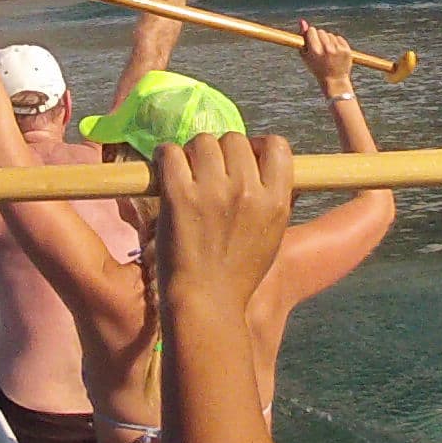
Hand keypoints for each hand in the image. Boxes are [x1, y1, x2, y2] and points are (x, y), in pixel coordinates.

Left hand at [153, 130, 296, 313]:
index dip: (257, 146)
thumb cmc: (238, 275)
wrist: (207, 303)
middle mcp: (247, 191)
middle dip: (219, 152)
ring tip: (186, 176)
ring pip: (202, 142)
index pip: (276, 145)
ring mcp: (213, 192)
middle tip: (207, 174)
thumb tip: (268, 168)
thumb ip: (273, 200)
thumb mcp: (272, 235)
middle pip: (234, 139)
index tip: (243, 160)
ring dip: (191, 154)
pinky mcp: (180, 196)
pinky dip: (165, 158)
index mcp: (275, 201)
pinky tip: (165, 174)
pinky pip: (170, 152)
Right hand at [296, 20, 357, 99]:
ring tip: (328, 53)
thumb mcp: (306, 56)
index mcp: (315, 51)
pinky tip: (335, 52)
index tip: (312, 40)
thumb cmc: (317, 68)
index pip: (312, 30)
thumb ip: (303, 38)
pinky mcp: (346, 50)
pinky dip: (337, 43)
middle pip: (321, 31)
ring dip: (328, 41)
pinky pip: (339, 38)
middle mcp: (327, 49)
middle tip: (320, 49)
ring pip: (330, 34)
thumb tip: (302, 21)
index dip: (311, 35)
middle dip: (320, 37)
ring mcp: (338, 49)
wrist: (334, 80)